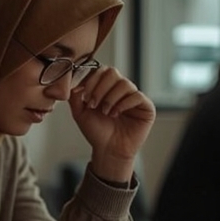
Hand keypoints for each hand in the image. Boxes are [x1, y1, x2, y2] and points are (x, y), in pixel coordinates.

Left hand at [69, 67, 154, 181]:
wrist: (108, 150)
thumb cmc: (97, 131)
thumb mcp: (80, 112)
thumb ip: (74, 95)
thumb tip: (73, 80)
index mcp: (107, 87)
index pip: (101, 70)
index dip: (92, 80)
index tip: (84, 96)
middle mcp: (121, 89)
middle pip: (113, 72)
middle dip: (100, 88)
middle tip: (93, 104)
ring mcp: (134, 96)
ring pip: (124, 83)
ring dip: (110, 98)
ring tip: (105, 112)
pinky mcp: (146, 106)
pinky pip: (137, 96)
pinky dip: (124, 104)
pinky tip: (116, 113)